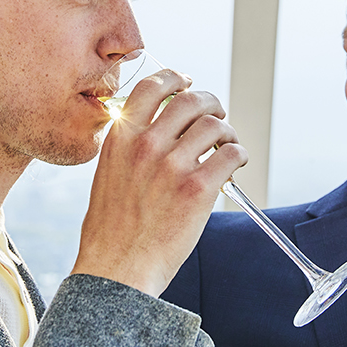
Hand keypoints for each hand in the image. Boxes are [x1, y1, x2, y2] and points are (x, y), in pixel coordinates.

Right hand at [72, 68, 246, 295]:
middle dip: (210, 103)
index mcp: (121, 137)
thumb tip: (161, 127)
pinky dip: (238, 155)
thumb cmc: (112, 229)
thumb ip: (130, 145)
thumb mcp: (108, 173)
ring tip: (227, 146)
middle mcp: (146, 144)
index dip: (176, 78)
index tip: (187, 83)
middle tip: (217, 116)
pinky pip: (231, 154)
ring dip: (227, 132)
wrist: (117, 268)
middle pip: (190, 99)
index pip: (152, 86)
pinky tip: (233, 165)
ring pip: (214, 124)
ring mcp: (172, 165)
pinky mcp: (197, 189)